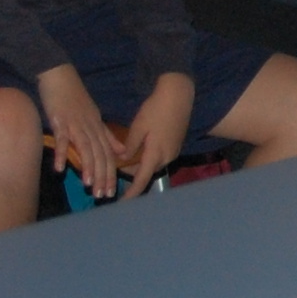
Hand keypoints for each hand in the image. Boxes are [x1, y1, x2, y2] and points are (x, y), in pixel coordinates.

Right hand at [36, 63, 119, 199]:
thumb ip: (106, 135)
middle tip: (102, 195)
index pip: (107, 154)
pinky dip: (62, 152)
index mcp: (98, 127)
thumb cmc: (74, 97)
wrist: (59, 75)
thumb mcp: (94, 116)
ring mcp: (76, 124)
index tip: (112, 191)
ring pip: (85, 148)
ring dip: (87, 167)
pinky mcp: (60, 120)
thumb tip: (120, 152)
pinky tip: (60, 167)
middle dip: (102, 175)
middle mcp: (90, 127)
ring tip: (88, 184)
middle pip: (99, 154)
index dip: (111, 172)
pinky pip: (62, 138)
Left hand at [119, 73, 196, 197]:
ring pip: (154, 163)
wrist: (179, 94)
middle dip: (134, 176)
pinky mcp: (176, 143)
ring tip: (126, 161)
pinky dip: (149, 156)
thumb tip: (124, 159)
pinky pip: (160, 156)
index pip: (142, 179)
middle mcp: (167, 156)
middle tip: (117, 174)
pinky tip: (141, 149)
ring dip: (141, 164)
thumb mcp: (138, 127)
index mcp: (156, 154)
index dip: (132, 192)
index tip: (122, 203)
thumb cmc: (156, 109)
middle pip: (148, 172)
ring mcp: (174, 150)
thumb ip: (130, 146)